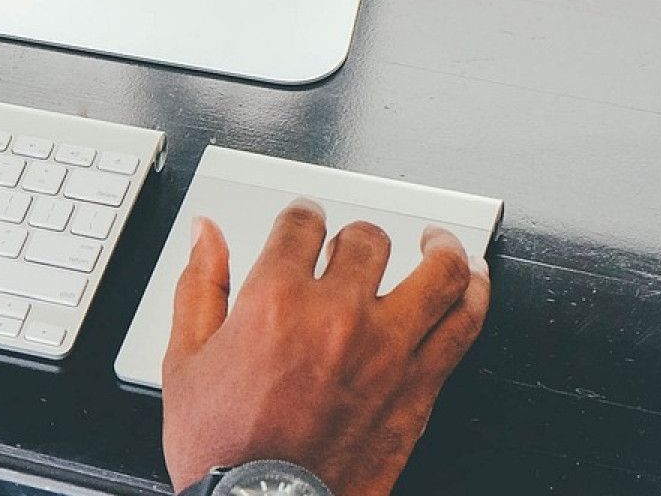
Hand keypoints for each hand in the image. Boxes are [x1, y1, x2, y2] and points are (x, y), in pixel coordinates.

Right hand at [162, 200, 490, 495]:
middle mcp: (338, 315)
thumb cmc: (224, 446)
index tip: (305, 220)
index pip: (301, 225)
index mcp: (275, 300)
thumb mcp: (185, 360)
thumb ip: (198, 287)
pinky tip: (473, 284)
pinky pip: (464, 324)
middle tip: (355, 245)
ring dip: (441, 248)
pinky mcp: (420, 385)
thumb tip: (204, 236)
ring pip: (438, 272)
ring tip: (439, 242)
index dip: (303, 214)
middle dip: (358, 234)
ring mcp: (388, 348)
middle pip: (368, 240)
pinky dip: (476, 293)